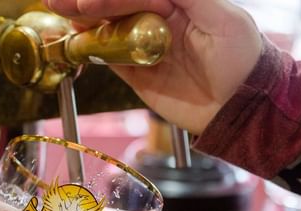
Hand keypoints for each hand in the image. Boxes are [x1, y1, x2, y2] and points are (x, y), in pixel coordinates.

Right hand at [45, 0, 262, 134]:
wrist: (241, 110)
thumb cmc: (242, 59)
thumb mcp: (221, 18)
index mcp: (178, 2)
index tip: (87, 2)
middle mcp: (158, 20)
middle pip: (116, 5)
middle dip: (88, 3)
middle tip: (58, 2)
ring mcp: (146, 46)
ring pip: (107, 29)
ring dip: (83, 22)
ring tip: (59, 14)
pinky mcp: (138, 73)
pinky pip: (108, 58)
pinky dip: (90, 50)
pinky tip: (74, 41)